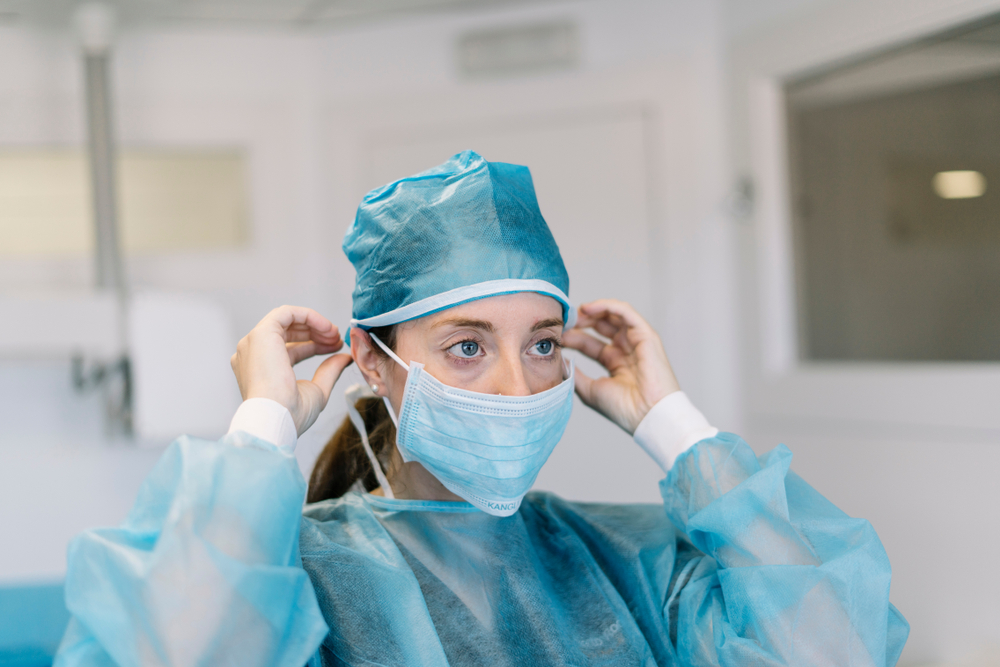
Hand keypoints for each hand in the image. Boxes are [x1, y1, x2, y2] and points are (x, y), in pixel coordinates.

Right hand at [231, 306, 353, 435]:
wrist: (275, 419)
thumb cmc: (290, 414)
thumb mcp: (316, 390)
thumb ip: (329, 371)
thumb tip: (344, 357)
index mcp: (261, 370)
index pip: (289, 349)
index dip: (314, 345)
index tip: (335, 348)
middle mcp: (253, 355)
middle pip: (287, 333)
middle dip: (316, 333)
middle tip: (337, 339)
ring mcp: (254, 343)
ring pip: (286, 320)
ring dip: (314, 324)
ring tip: (334, 334)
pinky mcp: (262, 334)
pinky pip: (286, 313)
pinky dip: (308, 316)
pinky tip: (326, 327)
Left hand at [562, 299, 679, 434]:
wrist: (646, 415)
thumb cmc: (623, 408)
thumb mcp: (590, 390)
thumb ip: (574, 374)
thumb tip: (559, 360)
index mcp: (615, 364)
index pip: (590, 343)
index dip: (573, 336)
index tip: (556, 335)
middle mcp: (626, 350)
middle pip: (600, 326)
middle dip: (581, 321)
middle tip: (563, 321)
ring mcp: (637, 342)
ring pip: (613, 315)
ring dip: (592, 311)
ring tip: (574, 313)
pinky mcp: (646, 335)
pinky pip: (626, 312)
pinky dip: (607, 305)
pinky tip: (588, 308)